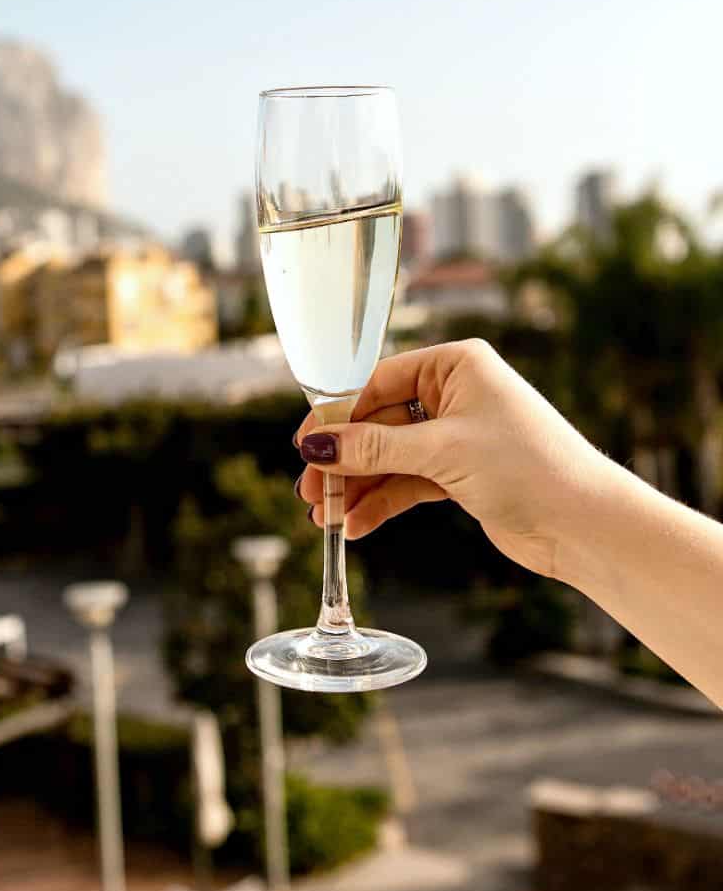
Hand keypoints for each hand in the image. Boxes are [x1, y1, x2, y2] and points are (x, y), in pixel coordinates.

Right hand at [295, 339, 615, 580]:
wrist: (584, 523)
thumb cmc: (527, 467)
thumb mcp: (441, 452)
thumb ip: (374, 449)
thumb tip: (317, 447)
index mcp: (456, 365)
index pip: (377, 381)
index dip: (337, 416)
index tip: (304, 446)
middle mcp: (456, 394)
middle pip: (378, 422)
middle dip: (344, 459)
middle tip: (311, 490)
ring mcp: (458, 435)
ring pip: (390, 457)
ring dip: (358, 486)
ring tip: (326, 517)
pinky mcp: (462, 474)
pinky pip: (408, 483)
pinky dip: (383, 502)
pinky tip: (358, 525)